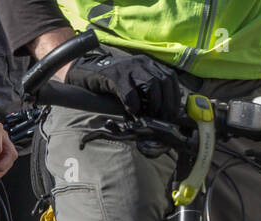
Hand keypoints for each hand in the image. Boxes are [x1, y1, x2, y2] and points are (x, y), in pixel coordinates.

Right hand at [66, 50, 181, 120]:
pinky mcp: (114, 76)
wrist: (86, 71)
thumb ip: (147, 91)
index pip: (170, 78)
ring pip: (151, 84)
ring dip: (153, 103)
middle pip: (163, 81)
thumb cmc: (111, 82)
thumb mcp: (133, 82)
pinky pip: (129, 91)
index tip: (172, 113)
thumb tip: (162, 110)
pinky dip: (134, 104)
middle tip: (162, 117)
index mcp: (148, 63)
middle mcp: (141, 62)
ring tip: (149, 115)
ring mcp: (128, 67)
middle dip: (166, 102)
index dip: (174, 97)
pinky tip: (132, 112)